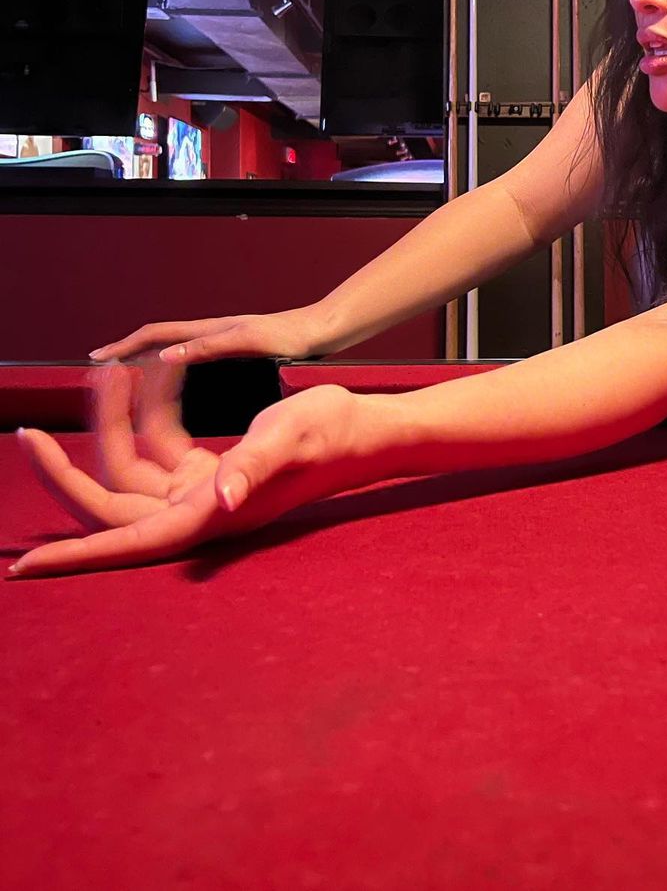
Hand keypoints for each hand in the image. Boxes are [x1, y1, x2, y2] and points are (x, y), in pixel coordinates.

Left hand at [9, 362, 401, 577]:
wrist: (363, 428)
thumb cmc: (331, 432)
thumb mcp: (289, 436)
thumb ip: (253, 464)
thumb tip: (222, 498)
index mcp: (206, 515)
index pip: (125, 543)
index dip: (74, 556)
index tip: (23, 566)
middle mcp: (195, 512)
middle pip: (110, 501)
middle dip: (66, 468)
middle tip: (26, 432)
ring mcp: (199, 493)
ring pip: (129, 466)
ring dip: (111, 422)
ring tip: (109, 370)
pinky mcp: (207, 473)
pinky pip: (157, 447)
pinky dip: (146, 414)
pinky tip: (150, 378)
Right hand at [88, 305, 326, 365]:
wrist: (322, 333)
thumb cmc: (291, 338)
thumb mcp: (247, 342)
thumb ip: (208, 347)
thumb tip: (165, 355)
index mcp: (211, 329)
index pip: (157, 334)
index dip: (126, 345)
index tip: (99, 357)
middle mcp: (213, 332)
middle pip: (160, 338)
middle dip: (129, 349)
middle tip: (103, 365)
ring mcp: (224, 341)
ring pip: (175, 346)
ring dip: (148, 355)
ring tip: (128, 373)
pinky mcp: (237, 352)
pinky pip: (193, 355)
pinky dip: (172, 364)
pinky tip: (175, 380)